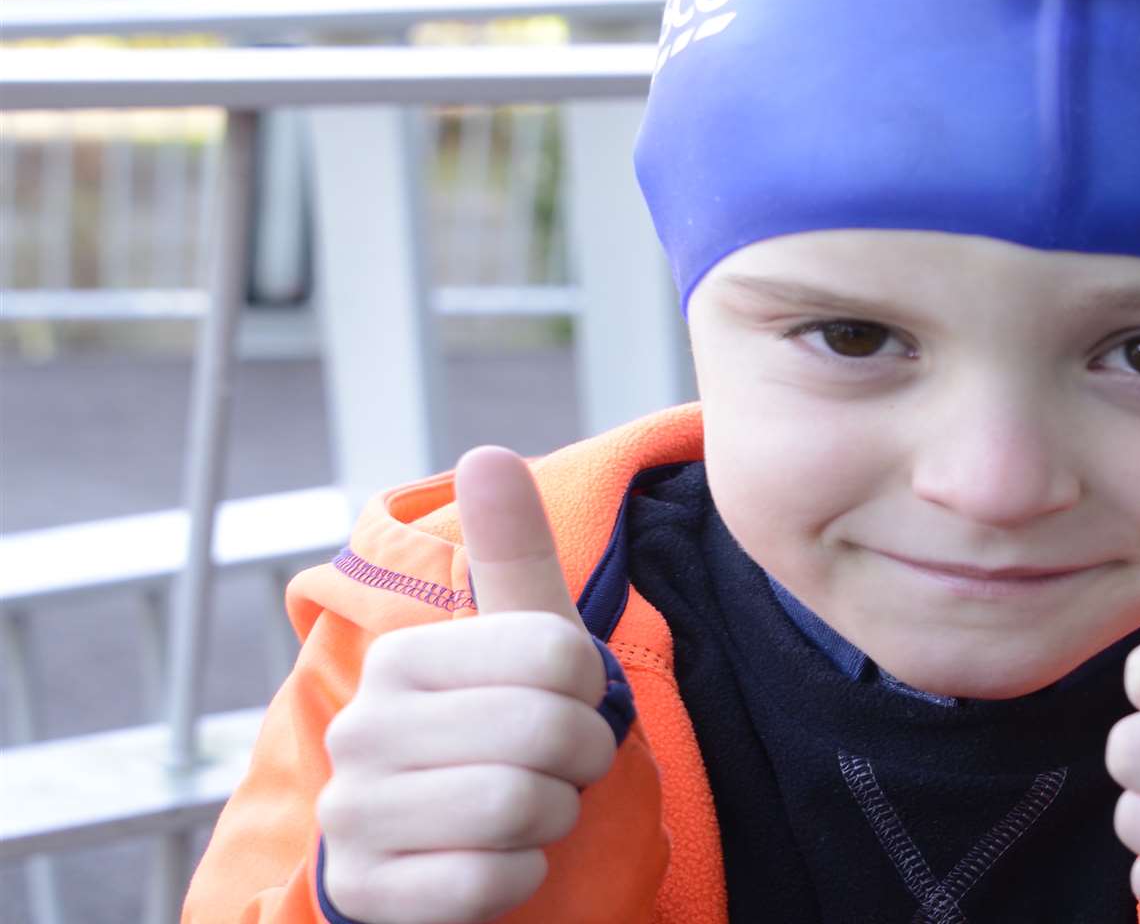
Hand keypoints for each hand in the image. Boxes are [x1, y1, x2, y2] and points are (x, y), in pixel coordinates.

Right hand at [317, 446, 630, 923]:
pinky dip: (520, 877)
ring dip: (551, 818)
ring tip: (527, 809)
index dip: (591, 690)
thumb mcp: (520, 646)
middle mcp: (362, 731)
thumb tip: (485, 452)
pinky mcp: (368, 893)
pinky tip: (495, 862)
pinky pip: (492, 882)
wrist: (442, 856)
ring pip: (518, 807)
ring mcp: (355, 817)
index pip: (557, 654)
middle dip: (579, 760)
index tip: (566, 705)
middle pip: (544, 732)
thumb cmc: (498, 738)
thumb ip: (512, 557)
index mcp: (403, 660)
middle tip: (556, 768)